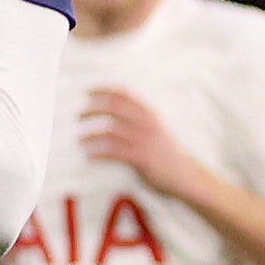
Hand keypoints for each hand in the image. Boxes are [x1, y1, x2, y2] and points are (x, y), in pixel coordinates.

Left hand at [79, 87, 205, 200]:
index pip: (124, 95)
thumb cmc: (164, 151)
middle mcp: (147, 123)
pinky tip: (89, 155)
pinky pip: (115, 152)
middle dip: (94, 108)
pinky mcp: (143, 157)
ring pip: (112, 130)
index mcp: (149, 113)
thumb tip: (112, 108)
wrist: (185, 174)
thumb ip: (137, 118)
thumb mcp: (154, 128)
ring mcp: (145, 140)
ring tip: (80, 139)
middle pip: (115, 107)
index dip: (104, 90)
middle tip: (79, 115)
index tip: (87, 90)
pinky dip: (99, 152)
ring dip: (92, 134)